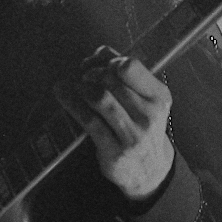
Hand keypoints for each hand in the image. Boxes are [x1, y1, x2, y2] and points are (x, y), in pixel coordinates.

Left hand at [56, 47, 173, 200]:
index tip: (96, 64)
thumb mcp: (146, 101)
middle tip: (82, 76)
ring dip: (82, 87)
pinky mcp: (113, 151)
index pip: (130, 66)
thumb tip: (100, 51)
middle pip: (111, 80)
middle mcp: (149, 115)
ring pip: (100, 98)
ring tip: (76, 87)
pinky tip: (62, 93)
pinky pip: (88, 121)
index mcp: (159, 97)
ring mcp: (132, 135)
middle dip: (91, 73)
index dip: (108, 60)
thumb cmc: (142, 128)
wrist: (149, 171)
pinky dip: (71, 103)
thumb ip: (128, 75)